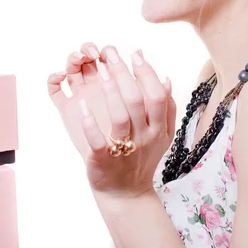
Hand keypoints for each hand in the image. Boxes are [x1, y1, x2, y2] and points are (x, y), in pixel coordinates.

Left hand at [49, 45, 176, 197]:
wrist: (126, 194)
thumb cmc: (143, 158)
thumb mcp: (162, 135)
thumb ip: (166, 107)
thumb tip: (165, 78)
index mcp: (157, 128)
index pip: (156, 96)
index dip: (146, 74)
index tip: (134, 55)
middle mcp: (143, 137)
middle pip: (136, 101)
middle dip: (123, 73)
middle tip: (111, 53)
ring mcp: (124, 149)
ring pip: (119, 116)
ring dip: (109, 91)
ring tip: (99, 69)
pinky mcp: (103, 159)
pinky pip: (97, 139)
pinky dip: (89, 123)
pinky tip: (81, 105)